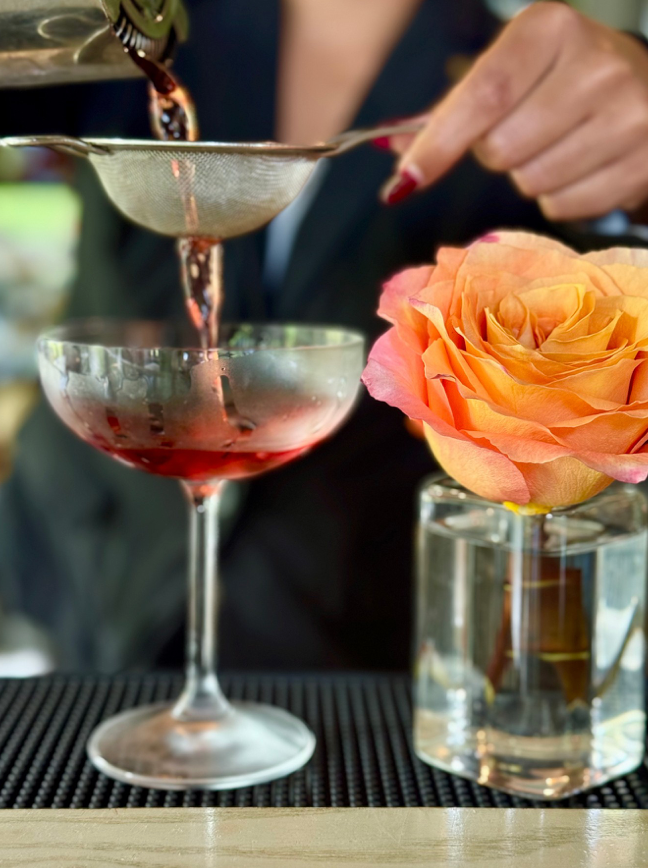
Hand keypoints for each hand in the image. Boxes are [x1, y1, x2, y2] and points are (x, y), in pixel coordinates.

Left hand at [381, 2, 647, 220]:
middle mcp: (597, 64)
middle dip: (495, 153)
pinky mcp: (642, 163)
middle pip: (502, 149)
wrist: (647, 91)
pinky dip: (560, 198)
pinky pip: (564, 207)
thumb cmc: (560, 82)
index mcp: (551, 28)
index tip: (405, 180)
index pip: (484, 95)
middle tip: (522, 131)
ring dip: (529, 176)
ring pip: (532, 183)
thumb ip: (450, 112)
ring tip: (558, 145)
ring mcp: (628, 115)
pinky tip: (582, 166)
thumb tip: (393, 154)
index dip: (440, 143)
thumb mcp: (511, 74)